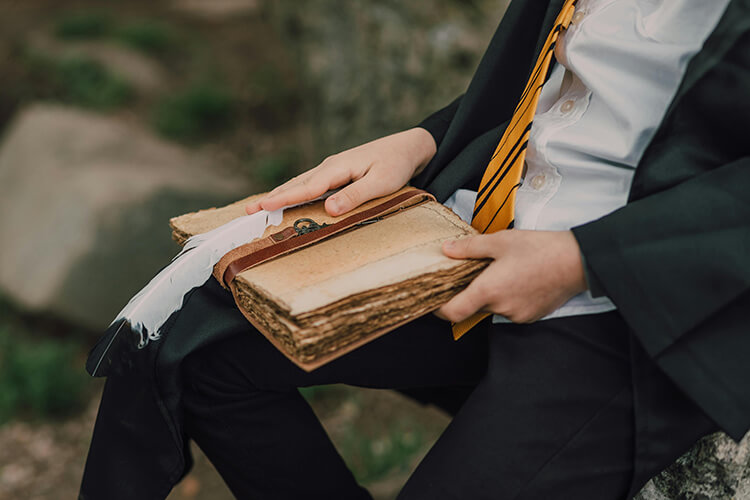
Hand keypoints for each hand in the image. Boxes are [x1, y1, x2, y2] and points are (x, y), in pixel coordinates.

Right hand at [245, 128, 436, 216]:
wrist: (408, 147)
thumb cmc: (396, 166)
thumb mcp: (381, 183)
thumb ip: (355, 195)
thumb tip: (329, 209)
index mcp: (337, 168)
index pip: (305, 187)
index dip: (283, 199)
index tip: (262, 208)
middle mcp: (330, 166)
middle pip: (295, 184)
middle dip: (271, 198)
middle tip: (248, 212)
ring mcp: (332, 168)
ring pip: (299, 183)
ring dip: (279, 195)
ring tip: (259, 207)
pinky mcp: (337, 172)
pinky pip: (309, 184)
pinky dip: (293, 192)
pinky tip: (287, 199)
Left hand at [437, 230, 587, 323]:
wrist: (577, 261)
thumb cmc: (541, 249)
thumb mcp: (500, 241)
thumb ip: (470, 247)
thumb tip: (447, 249)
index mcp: (489, 290)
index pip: (453, 313)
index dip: (439, 309)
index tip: (435, 300)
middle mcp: (501, 308)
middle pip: (473, 308)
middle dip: (469, 293)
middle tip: (471, 273)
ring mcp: (517, 315)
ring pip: (493, 308)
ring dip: (491, 294)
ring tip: (501, 272)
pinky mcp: (531, 316)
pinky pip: (510, 310)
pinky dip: (507, 298)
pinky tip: (517, 280)